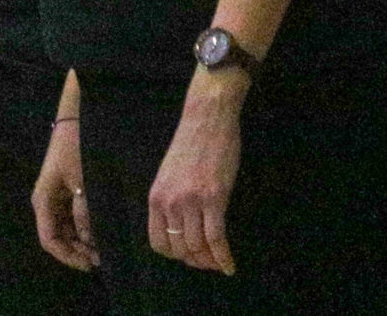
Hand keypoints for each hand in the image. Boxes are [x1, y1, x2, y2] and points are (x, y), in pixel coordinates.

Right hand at [32, 114, 97, 271]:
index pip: (49, 240)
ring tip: (102, 249)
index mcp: (43, 200)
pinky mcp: (65, 191)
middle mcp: (46, 202)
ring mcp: (55, 197)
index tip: (90, 264)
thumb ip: (84, 211)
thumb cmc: (76, 146)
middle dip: (76, 251)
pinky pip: (71, 217)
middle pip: (57, 237)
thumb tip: (89, 239)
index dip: (68, 256)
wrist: (76, 117)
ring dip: (81, 241)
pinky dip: (83, 228)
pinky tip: (99, 232)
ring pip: (65, 229)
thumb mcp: (82, 181)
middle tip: (101, 260)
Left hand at [148, 69, 245, 275]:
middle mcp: (170, 203)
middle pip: (180, 249)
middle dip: (195, 260)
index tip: (188, 254)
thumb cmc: (191, 144)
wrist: (206, 119)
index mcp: (156, 197)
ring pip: (198, 247)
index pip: (158, 243)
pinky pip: (216, 239)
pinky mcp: (214, 199)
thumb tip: (179, 228)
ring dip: (210, 261)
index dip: (175, 255)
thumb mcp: (169, 175)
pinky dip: (223, 257)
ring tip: (219, 263)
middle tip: (208, 261)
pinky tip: (230, 266)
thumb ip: (170, 200)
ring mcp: (191, 202)